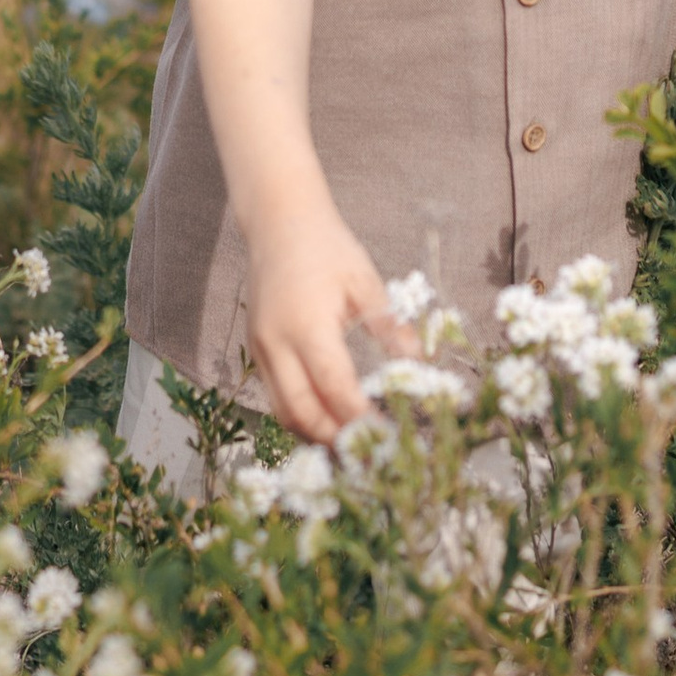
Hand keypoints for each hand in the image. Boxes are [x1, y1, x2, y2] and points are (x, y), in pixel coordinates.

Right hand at [242, 204, 405, 443]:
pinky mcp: (256, 348)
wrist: (279, 222)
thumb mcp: (365, 281)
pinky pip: (275, 394)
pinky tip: (327, 421)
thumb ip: (389, 326)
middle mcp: (276, 342)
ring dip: (314, 433)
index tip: (387, 435)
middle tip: (369, 452)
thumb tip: (419, 362)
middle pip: (301, 411)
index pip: (334, 387)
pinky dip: (300, 414)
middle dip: (334, 439)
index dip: (359, 418)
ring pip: (282, 410)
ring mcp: (261, 348)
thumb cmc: (327, 247)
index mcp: (307, 324)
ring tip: (349, 446)